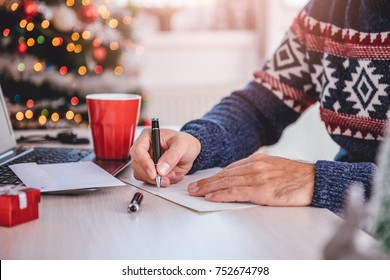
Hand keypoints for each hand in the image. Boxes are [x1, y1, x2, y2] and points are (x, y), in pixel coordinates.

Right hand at [130, 128, 200, 186]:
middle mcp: (144, 149)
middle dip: (152, 175)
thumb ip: (172, 156)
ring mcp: (146, 161)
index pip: (138, 150)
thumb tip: (160, 169)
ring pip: (142, 175)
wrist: (190, 151)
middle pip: (137, 165)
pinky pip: (149, 181)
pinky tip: (173, 176)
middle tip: (166, 177)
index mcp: (148, 137)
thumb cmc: (185, 142)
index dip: (144, 163)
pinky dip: (162, 182)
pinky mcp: (150, 170)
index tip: (154, 173)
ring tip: (173, 175)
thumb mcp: (181, 145)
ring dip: (157, 180)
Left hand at [188, 153, 314, 206]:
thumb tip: (241, 179)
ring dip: (208, 188)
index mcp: (257, 160)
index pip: (230, 168)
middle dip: (206, 181)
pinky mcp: (262, 189)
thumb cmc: (297, 177)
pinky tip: (211, 197)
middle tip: (192, 187)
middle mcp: (255, 166)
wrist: (315, 180)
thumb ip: (257, 171)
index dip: (214, 176)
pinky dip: (221, 194)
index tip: (204, 181)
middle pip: (224, 174)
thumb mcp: (274, 167)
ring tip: (196, 192)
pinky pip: (236, 191)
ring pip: (226, 182)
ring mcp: (257, 177)